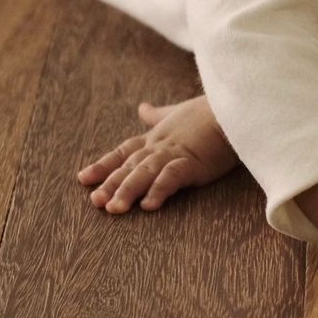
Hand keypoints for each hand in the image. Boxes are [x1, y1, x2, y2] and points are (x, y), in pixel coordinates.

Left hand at [76, 95, 237, 211]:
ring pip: (145, 172)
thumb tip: (142, 108)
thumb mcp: (178, 112)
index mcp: (156, 138)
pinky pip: (172, 176)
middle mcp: (160, 145)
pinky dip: (159, 188)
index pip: (124, 152)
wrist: (234, 108)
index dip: (103, 165)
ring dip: (128, 190)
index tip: (84, 178)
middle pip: (130, 166)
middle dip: (110, 183)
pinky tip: (149, 205)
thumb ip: (158, 115)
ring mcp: (176, 153)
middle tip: (94, 202)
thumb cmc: (209, 112)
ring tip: (114, 209)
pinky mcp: (194, 162)